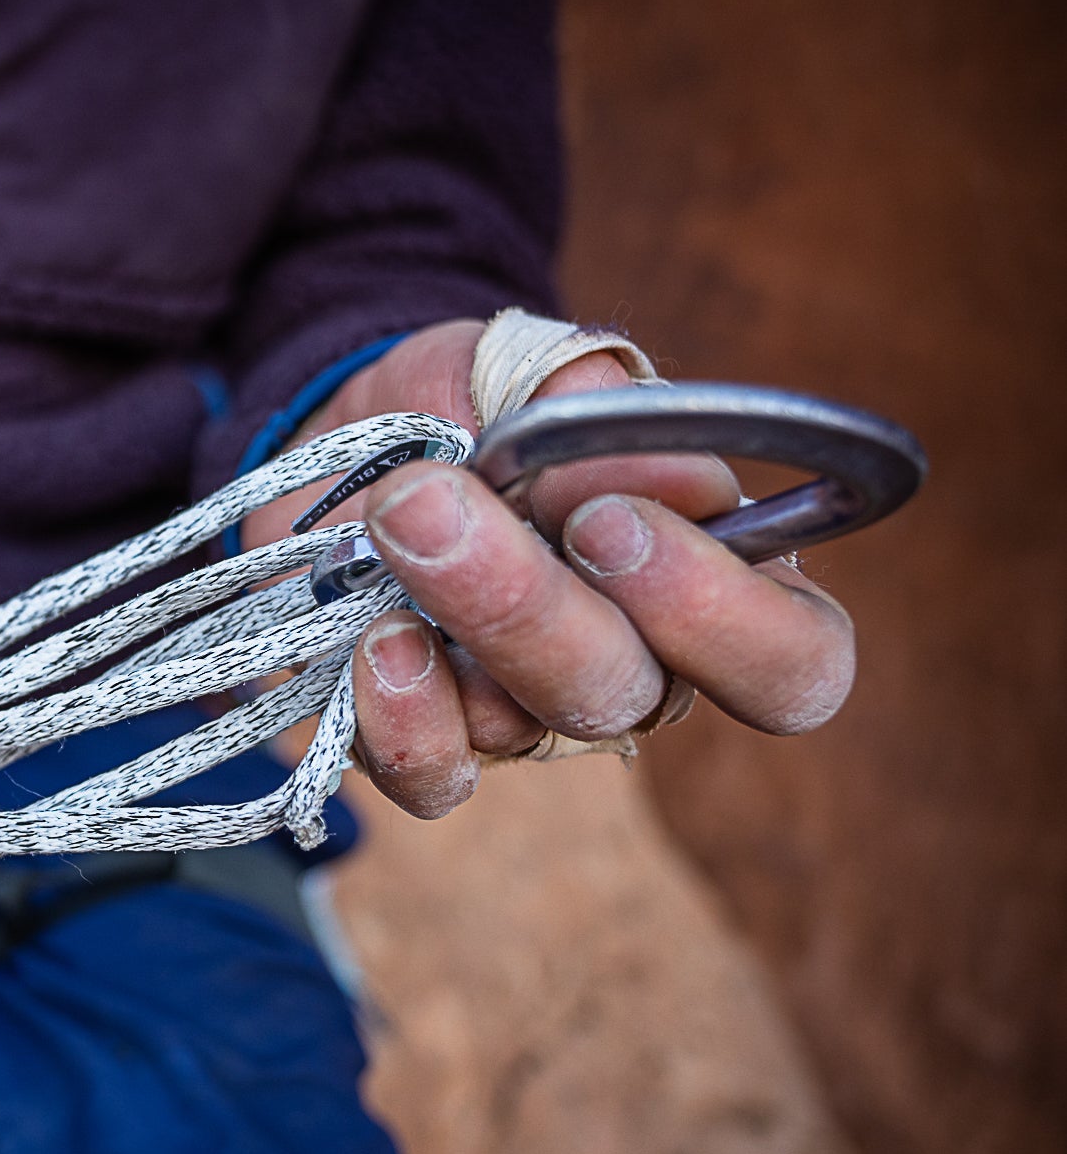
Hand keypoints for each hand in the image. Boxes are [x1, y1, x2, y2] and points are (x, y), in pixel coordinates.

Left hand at [242, 319, 855, 817]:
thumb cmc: (480, 412)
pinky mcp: (428, 742)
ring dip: (457, 619)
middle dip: (537, 599)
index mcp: (711, 587)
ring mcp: (528, 721)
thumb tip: (667, 472)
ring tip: (396, 520)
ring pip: (523, 726)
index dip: (725, 615)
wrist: (357, 441)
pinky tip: (378, 641)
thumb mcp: (540, 375)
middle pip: (632, 694)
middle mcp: (635, 674)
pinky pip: (435, 778)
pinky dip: (403, 719)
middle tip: (456, 504)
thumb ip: (606, 408)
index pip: (795, 663)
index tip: (611, 519)